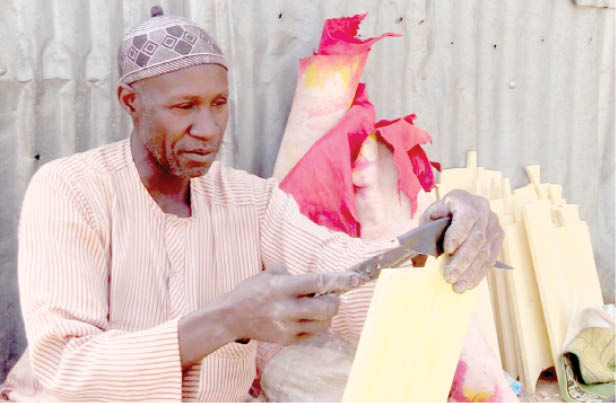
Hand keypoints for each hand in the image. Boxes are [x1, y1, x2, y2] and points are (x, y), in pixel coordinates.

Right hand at [225, 265, 361, 343]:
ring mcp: (287, 326)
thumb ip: (293, 275)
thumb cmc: (251, 291)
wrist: (231, 317)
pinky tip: (308, 317)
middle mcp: (286, 308)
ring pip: (323, 323)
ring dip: (327, 314)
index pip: (318, 282)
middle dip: (335, 300)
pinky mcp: (286, 339)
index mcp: (283, 288)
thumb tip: (318, 279)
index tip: (356, 278)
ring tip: (318, 307)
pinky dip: (317, 325)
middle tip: (332, 296)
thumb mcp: (269, 275)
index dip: (340, 280)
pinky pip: (313, 334)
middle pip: (327, 308)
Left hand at [419, 190, 503, 292]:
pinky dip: (478, 274)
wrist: (457, 209)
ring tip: (457, 286)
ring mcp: (493, 225)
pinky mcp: (498, 239)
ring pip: (485, 252)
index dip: (458, 234)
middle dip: (463, 260)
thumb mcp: (429, 216)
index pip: (466, 217)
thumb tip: (424, 252)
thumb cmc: (440, 214)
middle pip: (477, 238)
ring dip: (471, 272)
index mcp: (464, 200)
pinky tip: (467, 284)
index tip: (447, 250)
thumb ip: (427, 230)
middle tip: (449, 277)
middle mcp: (484, 210)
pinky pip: (490, 259)